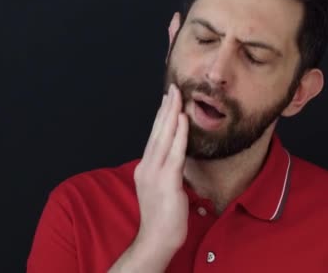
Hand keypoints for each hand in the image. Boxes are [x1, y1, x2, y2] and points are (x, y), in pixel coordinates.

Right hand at [133, 84, 189, 252]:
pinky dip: (178, 134)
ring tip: (177, 96)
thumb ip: (167, 170)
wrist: (156, 239)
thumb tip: (176, 157)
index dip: (162, 117)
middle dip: (166, 109)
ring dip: (172, 114)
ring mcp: (155, 173)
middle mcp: (147, 167)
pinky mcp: (166, 181)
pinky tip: (182, 119)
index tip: (167, 99)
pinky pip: (174, 152)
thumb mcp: (163, 188)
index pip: (154, 137)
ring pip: (164, 137)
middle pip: (157, 132)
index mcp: (145, 168)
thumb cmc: (163, 217)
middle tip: (172, 88)